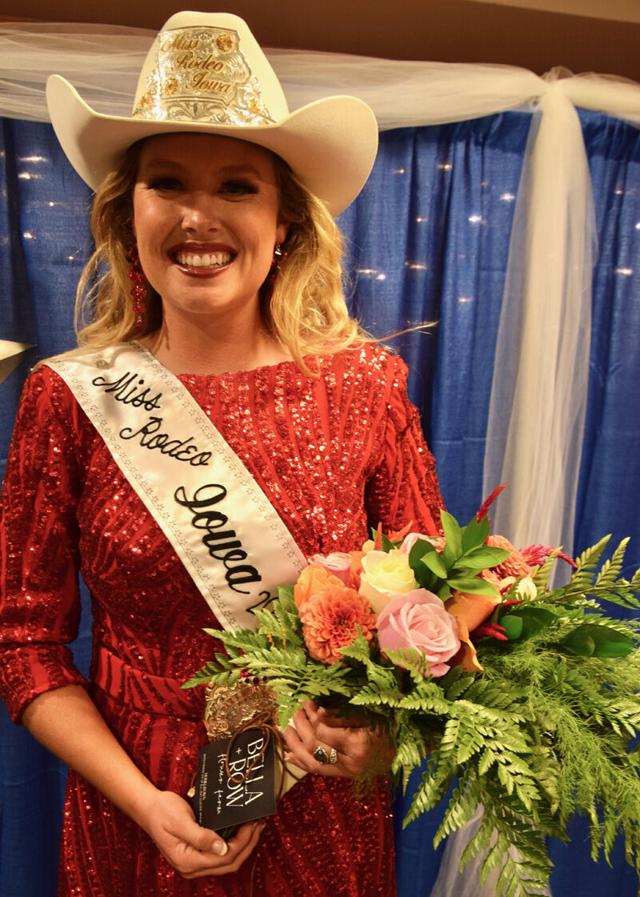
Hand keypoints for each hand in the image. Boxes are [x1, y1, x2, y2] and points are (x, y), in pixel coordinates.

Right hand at [141, 789, 263, 877]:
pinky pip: (220, 855)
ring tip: (255, 827)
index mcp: (188, 861)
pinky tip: (242, 831)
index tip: (252, 825)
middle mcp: (192, 867)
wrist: (149, 808)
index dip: (241, 843)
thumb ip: (201, 837)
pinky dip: (234, 844)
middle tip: (259, 825)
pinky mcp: (197, 854)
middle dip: (247, 845)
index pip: (223, 859)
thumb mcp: (181, 821)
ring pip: (227, 862)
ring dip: (243, 845)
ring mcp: (195, 863)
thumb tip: (223, 849)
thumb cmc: (162, 812)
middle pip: (229, 864)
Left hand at [283, 701, 394, 778]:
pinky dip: (300, 762)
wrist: (403, 751)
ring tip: (287, 729)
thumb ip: (341, 715)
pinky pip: (317, 771)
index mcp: (359, 743)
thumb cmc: (388, 726)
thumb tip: (317, 712)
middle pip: (315, 746)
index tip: (310, 705)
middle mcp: (351, 762)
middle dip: (302, 727)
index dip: (313, 718)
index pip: (324, 733)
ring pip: (312, 762)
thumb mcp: (367, 714)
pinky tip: (287, 754)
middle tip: (297, 710)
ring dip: (295, 745)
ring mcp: (347, 773)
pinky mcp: (344, 776)